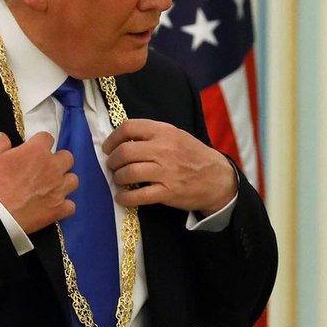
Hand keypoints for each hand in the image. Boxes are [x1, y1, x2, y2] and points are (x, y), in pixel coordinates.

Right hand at [0, 132, 77, 232]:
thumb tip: (2, 136)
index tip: (35, 150)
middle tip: (46, 169)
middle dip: (58, 161)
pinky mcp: (59, 208)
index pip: (47, 138)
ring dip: (65, 182)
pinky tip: (54, 206)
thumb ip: (0, 144)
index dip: (41, 143)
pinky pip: (71, 205)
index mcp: (38, 151)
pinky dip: (64, 206)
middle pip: (67, 158)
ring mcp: (59, 188)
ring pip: (73, 180)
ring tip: (53, 187)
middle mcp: (53, 167)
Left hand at [103, 119, 236, 215]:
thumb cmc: (194, 156)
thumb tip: (122, 140)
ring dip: (118, 178)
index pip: (129, 128)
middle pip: (125, 152)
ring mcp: (166, 171)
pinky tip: (122, 198)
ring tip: (119, 180)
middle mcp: (164, 149)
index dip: (112, 139)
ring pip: (129, 173)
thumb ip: (153, 135)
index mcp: (165, 131)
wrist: (218, 178)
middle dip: (112, 161)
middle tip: (113, 166)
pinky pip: (138, 196)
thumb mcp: (177, 136)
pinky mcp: (168, 192)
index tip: (108, 148)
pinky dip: (125, 198)